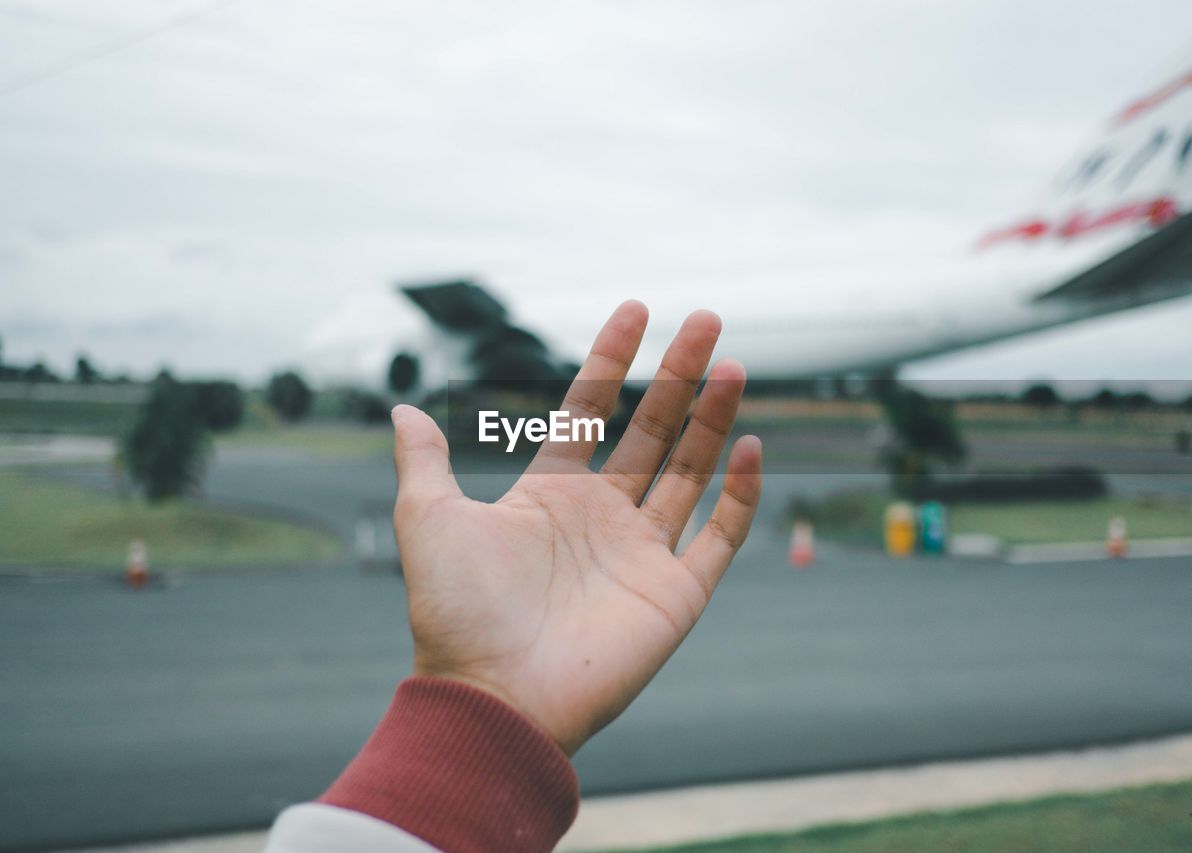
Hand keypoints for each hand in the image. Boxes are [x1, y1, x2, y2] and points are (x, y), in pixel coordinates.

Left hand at [390, 300, 762, 754]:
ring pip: (690, 470)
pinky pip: (719, 536)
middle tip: (708, 321)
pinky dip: (740, 496)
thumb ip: (425, 463)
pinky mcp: (675, 594)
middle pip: (652, 429)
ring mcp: (642, 553)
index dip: (613, 360)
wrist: (492, 696)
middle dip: (681, 374)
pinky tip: (751, 448)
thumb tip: (401, 412)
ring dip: (715, 419)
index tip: (636, 311)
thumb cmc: (456, 614)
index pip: (592, 411)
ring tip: (735, 366)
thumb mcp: (429, 521)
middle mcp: (602, 517)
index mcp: (551, 495)